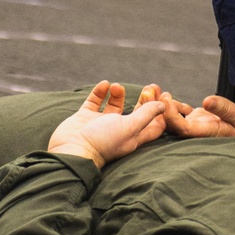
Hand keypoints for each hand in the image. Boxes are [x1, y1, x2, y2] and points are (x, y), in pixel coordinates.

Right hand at [47, 81, 165, 168]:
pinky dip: (100, 92)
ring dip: (118, 93)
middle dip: (145, 99)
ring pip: (114, 105)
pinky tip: (105, 84)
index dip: (159, 111)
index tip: (163, 95)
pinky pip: (94, 101)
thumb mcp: (130, 127)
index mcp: (132, 137)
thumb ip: (146, 115)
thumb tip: (163, 105)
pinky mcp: (85, 117)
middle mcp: (118, 130)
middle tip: (149, 86)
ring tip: (116, 86)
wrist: (71, 150)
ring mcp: (100, 123)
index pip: (153, 124)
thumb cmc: (103, 141)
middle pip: (137, 112)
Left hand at [137, 84, 234, 137]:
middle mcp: (198, 131)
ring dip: (161, 104)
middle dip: (158, 109)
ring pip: (172, 118)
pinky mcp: (195, 119)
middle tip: (150, 91)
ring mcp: (195, 125)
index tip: (165, 100)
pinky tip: (164, 93)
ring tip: (152, 88)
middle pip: (171, 125)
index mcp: (208, 133)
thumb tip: (207, 101)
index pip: (183, 129)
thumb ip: (225, 108)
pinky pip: (177, 113)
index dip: (171, 117)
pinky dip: (170, 103)